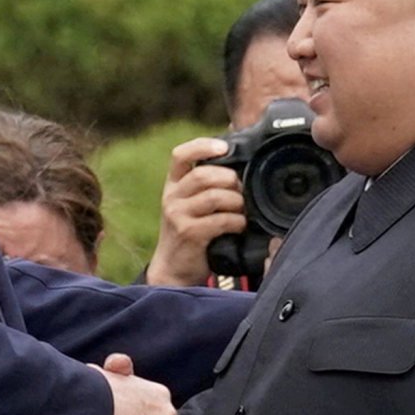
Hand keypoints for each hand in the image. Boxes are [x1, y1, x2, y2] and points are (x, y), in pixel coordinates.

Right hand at [144, 140, 245, 285]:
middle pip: (203, 174)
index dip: (202, 146)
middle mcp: (172, 196)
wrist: (173, 268)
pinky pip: (220, 220)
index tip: (224, 147)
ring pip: (214, 196)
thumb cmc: (189, 232)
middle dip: (230, 179)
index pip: (180, 155)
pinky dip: (237, 222)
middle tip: (241, 191)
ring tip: (242, 211)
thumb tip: (236, 160)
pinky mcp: (189, 233)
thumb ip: (206, 185)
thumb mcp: (190, 204)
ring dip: (236, 202)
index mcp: (173, 184)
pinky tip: (240, 226)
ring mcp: (178, 215)